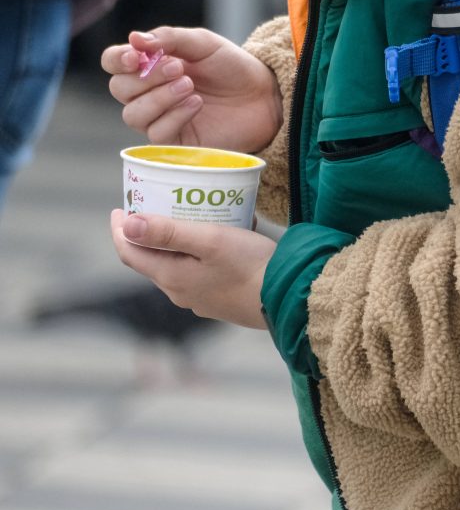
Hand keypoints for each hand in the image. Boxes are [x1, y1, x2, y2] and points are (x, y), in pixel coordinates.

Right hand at [102, 27, 282, 154]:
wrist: (265, 95)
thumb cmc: (232, 67)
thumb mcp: (203, 43)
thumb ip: (170, 38)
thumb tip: (134, 38)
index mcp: (149, 65)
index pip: (113, 63)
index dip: (117, 60)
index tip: (136, 56)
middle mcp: (148, 93)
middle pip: (119, 89)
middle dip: (146, 78)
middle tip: (179, 68)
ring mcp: (160, 119)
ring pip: (133, 114)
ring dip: (159, 98)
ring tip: (190, 86)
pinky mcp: (176, 142)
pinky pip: (156, 134)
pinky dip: (174, 116)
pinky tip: (197, 103)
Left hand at [110, 210, 274, 328]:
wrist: (290, 297)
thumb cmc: (251, 265)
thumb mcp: (210, 239)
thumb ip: (167, 232)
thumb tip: (127, 225)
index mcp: (171, 277)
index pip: (129, 253)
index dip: (119, 230)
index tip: (120, 208)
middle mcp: (180, 293)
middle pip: (152, 260)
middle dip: (147, 235)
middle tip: (153, 208)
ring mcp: (200, 299)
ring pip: (176, 268)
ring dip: (174, 245)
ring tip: (187, 221)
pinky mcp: (220, 301)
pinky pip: (198, 274)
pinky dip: (196, 255)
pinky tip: (216, 243)